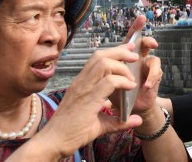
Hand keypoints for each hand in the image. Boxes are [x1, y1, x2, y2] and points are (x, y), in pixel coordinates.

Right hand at [28, 45, 142, 158]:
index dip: (114, 52)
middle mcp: (81, 82)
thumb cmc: (73, 132)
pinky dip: (122, 81)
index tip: (128, 50)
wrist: (54, 142)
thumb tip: (137, 120)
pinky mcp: (88, 98)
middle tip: (134, 57)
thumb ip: (118, 121)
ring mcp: (83, 89)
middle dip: (120, 52)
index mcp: (81, 83)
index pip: (97, 59)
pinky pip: (109, 81)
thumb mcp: (100, 124)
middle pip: (101, 55)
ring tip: (132, 78)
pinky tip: (129, 88)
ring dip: (122, 67)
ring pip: (104, 63)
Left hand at [117, 15, 162, 114]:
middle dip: (149, 40)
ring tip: (149, 76)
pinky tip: (146, 86)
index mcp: (125, 58)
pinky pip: (156, 74)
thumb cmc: (117, 94)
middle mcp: (137, 60)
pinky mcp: (154, 77)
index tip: (142, 17)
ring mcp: (147, 68)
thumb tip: (110, 64)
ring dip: (151, 69)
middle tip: (152, 44)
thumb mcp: (109, 84)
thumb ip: (109, 74)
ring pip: (154, 59)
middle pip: (144, 44)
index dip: (136, 28)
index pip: (129, 41)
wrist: (130, 109)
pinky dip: (151, 79)